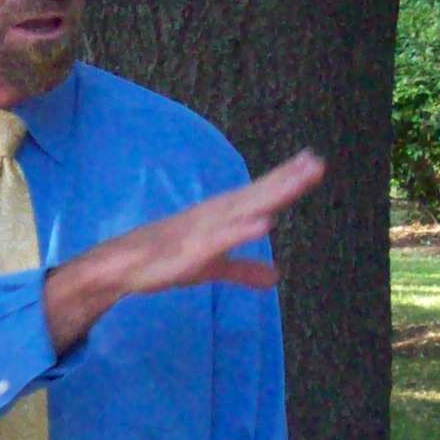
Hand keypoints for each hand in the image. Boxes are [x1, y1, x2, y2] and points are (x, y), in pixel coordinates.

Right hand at [44, 150, 324, 350]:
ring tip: (298, 181)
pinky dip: (243, 230)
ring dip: (271, 195)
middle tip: (317, 161)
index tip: (313, 162)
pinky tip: (265, 223)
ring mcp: (204, 230)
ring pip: (244, 210)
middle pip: (258, 195)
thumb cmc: (166, 259)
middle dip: (287, 179)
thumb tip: (275, 277)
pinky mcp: (192, 251)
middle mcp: (215, 216)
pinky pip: (221, 240)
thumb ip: (244, 269)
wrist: (121, 265)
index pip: (260, 195)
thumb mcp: (212, 266)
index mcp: (221, 216)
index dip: (286, 180)